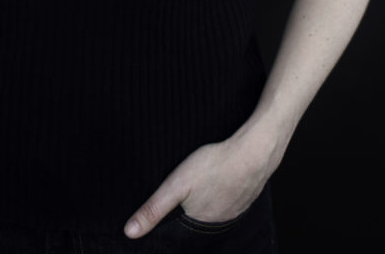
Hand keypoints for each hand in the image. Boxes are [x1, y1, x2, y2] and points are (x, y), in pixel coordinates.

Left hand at [123, 114, 287, 238]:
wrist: (254, 152)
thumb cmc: (214, 165)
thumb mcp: (176, 184)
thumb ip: (153, 208)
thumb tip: (130, 232)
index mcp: (199, 223)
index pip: (180, 231)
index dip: (172, 221)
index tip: (169, 211)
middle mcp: (217, 222)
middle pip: (197, 220)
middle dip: (188, 212)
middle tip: (186, 193)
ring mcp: (234, 209)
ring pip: (214, 209)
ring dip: (206, 202)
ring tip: (201, 187)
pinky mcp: (245, 195)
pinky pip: (229, 199)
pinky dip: (222, 193)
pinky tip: (219, 180)